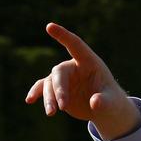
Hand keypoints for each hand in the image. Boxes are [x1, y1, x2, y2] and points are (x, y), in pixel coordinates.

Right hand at [25, 23, 140, 140]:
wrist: (103, 109)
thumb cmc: (110, 100)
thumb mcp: (111, 102)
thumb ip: (104, 101)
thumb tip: (95, 102)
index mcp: (88, 62)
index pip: (74, 45)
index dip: (63, 35)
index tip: (49, 26)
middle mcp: (73, 67)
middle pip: (60, 72)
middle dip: (59, 89)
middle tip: (63, 106)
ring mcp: (64, 78)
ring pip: (50, 83)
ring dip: (49, 98)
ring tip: (51, 113)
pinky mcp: (57, 90)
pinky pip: (43, 88)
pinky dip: (36, 93)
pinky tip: (29, 100)